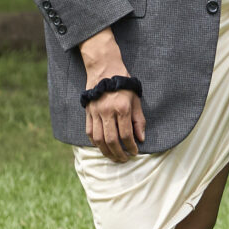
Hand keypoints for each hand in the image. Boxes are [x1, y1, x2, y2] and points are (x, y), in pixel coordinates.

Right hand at [79, 28, 143, 161]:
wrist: (104, 69)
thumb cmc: (124, 84)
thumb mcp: (136, 100)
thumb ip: (139, 120)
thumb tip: (141, 139)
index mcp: (122, 108)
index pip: (126, 135)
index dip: (131, 147)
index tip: (135, 153)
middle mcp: (107, 112)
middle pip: (111, 140)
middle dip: (118, 153)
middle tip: (124, 160)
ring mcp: (95, 112)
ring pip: (98, 139)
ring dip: (106, 151)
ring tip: (113, 157)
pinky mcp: (87, 112)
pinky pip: (89, 132)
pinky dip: (95, 142)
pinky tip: (101, 147)